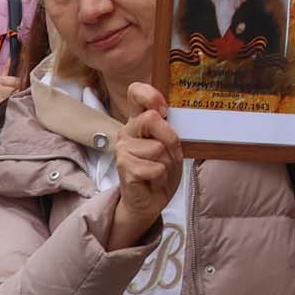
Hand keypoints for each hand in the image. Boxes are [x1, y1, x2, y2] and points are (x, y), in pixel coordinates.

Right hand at [104, 86, 184, 251]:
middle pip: (151, 118)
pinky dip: (161, 177)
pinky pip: (156, 168)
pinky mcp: (124, 167)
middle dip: (170, 139)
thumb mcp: (171, 147)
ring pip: (158, 148)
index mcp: (138, 121)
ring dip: (167, 163)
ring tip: (159, 171)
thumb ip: (169, 129)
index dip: (150, 95)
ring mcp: (123, 149)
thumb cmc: (160, 171)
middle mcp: (127, 131)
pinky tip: (152, 181)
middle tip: (170, 154)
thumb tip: (168, 117)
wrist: (150, 201)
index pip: (136, 92)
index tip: (164, 110)